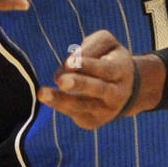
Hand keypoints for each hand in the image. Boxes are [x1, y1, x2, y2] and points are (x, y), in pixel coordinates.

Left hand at [38, 29, 164, 127]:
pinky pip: (73, 113)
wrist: (125, 89)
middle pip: (98, 89)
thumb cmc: (109, 58)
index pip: (106, 69)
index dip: (89, 66)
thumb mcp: (107, 44)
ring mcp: (106, 111)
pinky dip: (59, 104)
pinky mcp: (92, 121)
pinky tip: (46, 97)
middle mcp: (118, 93)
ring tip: (42, 93)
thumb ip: (91, 47)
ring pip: (82, 106)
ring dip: (61, 100)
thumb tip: (69, 64)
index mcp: (122, 71)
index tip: (69, 62)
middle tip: (61, 81)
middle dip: (79, 84)